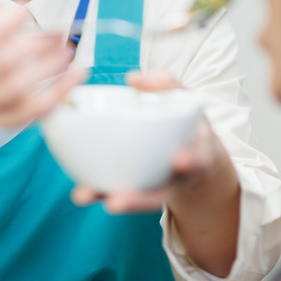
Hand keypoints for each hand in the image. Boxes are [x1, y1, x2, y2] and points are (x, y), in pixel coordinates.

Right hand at [0, 3, 86, 129]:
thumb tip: (2, 3)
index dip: (0, 25)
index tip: (26, 11)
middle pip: (0, 63)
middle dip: (34, 44)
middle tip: (57, 33)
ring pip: (17, 87)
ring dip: (48, 66)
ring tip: (66, 52)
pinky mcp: (3, 121)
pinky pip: (35, 109)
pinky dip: (59, 91)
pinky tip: (75, 74)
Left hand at [71, 70, 235, 212]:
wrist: (195, 152)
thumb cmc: (186, 121)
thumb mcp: (186, 99)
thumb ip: (166, 84)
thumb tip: (133, 78)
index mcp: (199, 153)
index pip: (199, 158)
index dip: (190, 160)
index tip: (178, 160)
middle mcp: (179, 177)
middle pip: (162, 193)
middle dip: (139, 199)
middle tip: (116, 201)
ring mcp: (160, 187)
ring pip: (139, 200)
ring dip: (111, 202)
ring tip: (85, 196)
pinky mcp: (142, 191)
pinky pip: (123, 194)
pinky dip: (102, 194)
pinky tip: (81, 192)